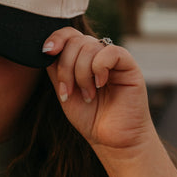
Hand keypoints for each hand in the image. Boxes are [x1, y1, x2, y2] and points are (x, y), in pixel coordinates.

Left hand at [42, 28, 155, 156]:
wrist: (112, 141)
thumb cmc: (90, 118)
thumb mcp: (65, 91)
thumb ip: (57, 70)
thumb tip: (46, 49)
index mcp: (84, 59)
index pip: (70, 35)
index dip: (57, 38)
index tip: (47, 52)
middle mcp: (99, 55)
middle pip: (76, 41)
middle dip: (66, 67)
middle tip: (69, 91)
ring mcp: (114, 60)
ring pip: (89, 47)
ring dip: (81, 74)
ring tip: (87, 95)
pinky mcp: (129, 66)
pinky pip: (111, 52)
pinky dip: (99, 68)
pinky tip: (100, 84)